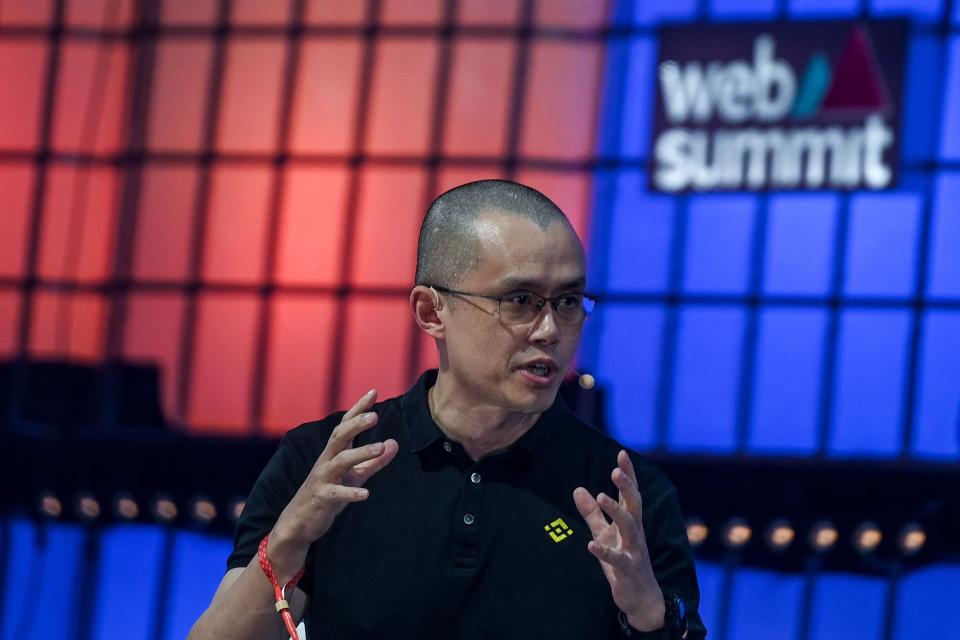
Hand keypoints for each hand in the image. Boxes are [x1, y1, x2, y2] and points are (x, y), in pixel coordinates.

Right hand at [269, 390, 398, 578]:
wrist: (299, 521)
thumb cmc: (329, 492)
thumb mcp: (355, 475)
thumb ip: (375, 461)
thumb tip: (394, 443)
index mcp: (335, 452)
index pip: (346, 424)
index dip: (359, 408)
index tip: (374, 391)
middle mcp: (327, 461)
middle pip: (339, 436)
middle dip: (356, 424)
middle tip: (376, 416)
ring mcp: (323, 479)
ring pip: (340, 461)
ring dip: (360, 453)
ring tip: (380, 447)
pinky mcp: (322, 498)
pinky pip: (336, 493)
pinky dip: (351, 493)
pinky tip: (366, 494)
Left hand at [573, 450, 664, 631]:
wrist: (641, 599)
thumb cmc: (623, 562)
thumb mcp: (605, 534)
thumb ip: (592, 513)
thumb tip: (578, 489)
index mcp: (631, 522)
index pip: (630, 494)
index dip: (628, 474)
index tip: (621, 453)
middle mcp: (635, 533)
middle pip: (634, 505)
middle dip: (626, 487)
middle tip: (616, 471)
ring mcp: (634, 551)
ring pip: (630, 527)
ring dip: (616, 511)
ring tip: (601, 496)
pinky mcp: (628, 570)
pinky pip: (618, 559)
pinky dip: (604, 552)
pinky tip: (591, 545)